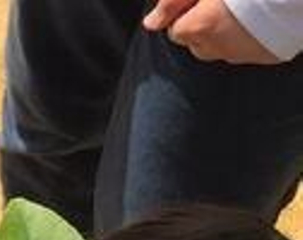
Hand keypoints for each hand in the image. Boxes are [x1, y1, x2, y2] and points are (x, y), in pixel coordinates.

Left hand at [143, 0, 282, 63]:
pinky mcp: (267, 56)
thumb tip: (150, 24)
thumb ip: (171, 3)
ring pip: (222, 48)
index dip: (187, 12)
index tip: (202, 0)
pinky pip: (249, 50)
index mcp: (198, 28)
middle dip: (204, 26)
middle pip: (197, 43)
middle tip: (224, 3)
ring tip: (242, 9)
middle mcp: (217, 48)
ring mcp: (244, 55)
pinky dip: (248, 38)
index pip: (176, 30)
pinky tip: (259, 19)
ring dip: (226, 33)